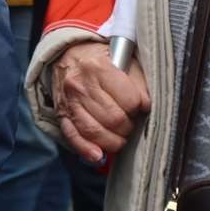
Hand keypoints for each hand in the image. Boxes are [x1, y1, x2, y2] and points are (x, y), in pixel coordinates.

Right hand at [51, 41, 150, 162]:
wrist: (68, 55)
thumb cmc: (101, 60)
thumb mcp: (124, 60)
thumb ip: (138, 82)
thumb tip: (146, 105)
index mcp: (99, 67)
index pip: (129, 100)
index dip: (139, 107)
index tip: (141, 106)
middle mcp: (81, 85)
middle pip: (113, 119)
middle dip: (128, 126)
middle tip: (130, 121)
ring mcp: (70, 102)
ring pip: (95, 132)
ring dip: (113, 140)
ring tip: (120, 136)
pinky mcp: (62, 115)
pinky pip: (73, 137)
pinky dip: (86, 150)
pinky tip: (98, 155)